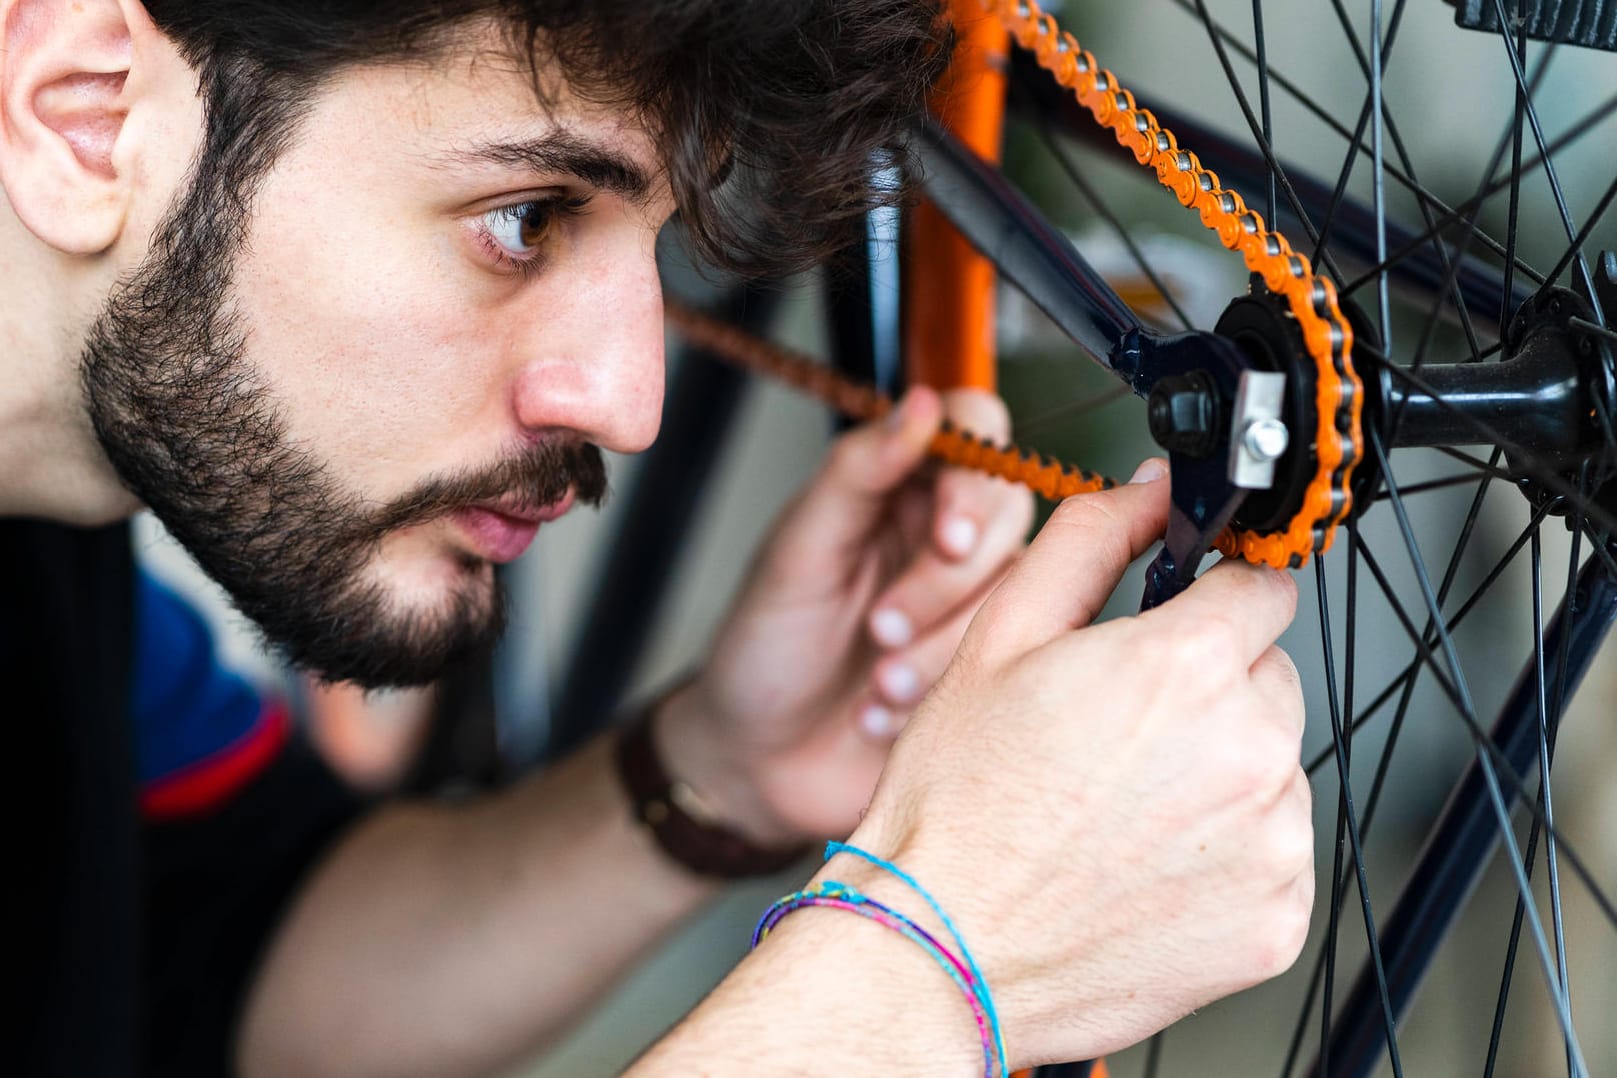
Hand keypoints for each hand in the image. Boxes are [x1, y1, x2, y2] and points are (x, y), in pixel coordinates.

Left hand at [658, 385, 1033, 844]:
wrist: (760, 760)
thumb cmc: (764, 646)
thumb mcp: (796, 552)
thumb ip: (857, 472)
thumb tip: (920, 404)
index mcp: (897, 486)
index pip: (977, 430)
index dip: (975, 481)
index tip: (949, 538)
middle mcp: (944, 534)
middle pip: (1008, 516)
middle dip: (944, 585)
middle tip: (880, 626)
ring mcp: (970, 602)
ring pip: (1018, 596)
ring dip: (938, 648)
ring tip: (876, 683)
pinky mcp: (986, 665)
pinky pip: (1009, 663)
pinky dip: (942, 693)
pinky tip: (885, 713)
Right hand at [837, 462, 1311, 1066]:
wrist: (941, 951)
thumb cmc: (958, 804)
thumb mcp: (999, 638)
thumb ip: (1090, 540)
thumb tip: (1152, 491)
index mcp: (1187, 666)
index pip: (1262, 587)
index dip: (1209, 601)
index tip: (1175, 631)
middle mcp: (1249, 751)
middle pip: (1268, 678)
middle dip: (1208, 690)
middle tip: (1118, 733)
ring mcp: (1271, 844)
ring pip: (1273, 768)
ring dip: (1218, 772)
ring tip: (1120, 809)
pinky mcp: (1275, 921)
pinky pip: (1274, 855)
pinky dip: (1225, 854)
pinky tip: (1144, 865)